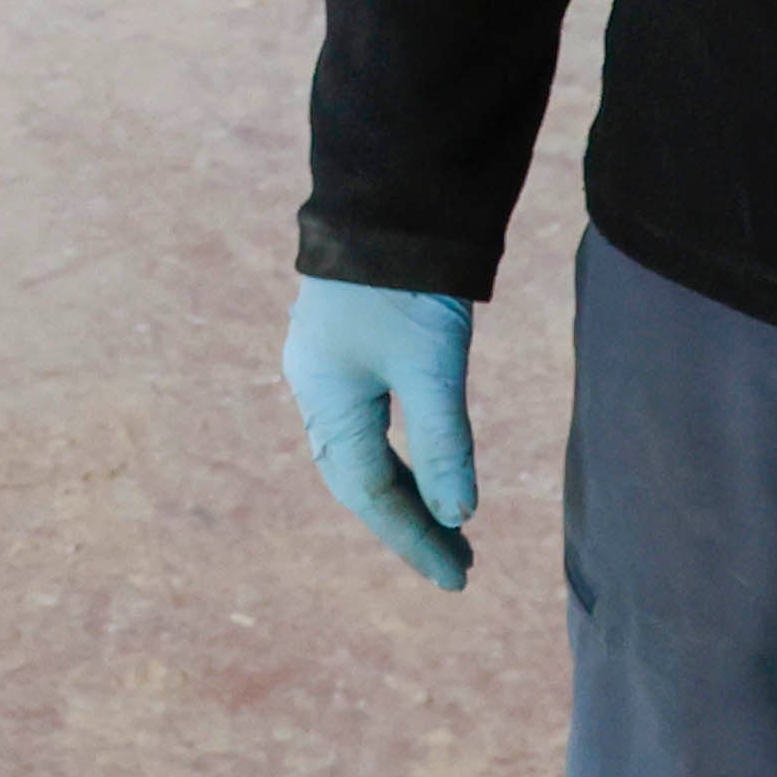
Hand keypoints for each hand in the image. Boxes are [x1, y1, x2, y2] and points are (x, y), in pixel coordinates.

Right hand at [285, 277, 477, 588]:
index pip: (372, 492)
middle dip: (408, 524)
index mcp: (327, 400)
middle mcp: (316, 390)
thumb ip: (444, 444)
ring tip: (449, 528)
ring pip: (361, 452)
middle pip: (359, 479)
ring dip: (405, 491)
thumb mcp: (433, 366)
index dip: (415, 538)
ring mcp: (325, 368)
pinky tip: (426, 469)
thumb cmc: (406, 283)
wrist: (387, 199)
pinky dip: (398, 455)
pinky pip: (365, 423)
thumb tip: (459, 517)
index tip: (459, 576)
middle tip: (458, 564)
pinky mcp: (344, 348)